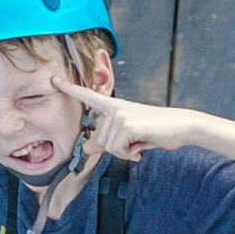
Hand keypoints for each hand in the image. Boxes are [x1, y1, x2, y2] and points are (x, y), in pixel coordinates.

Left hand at [49, 75, 192, 161]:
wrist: (181, 127)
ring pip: (110, 148)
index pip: (88, 96)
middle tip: (138, 142)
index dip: (70, 89)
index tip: (52, 80)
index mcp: (114, 106)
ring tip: (141, 142)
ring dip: (126, 152)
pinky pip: (118, 150)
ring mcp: (120, 114)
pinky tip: (142, 145)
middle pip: (103, 142)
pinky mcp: (126, 124)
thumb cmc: (156, 132)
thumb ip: (108, 142)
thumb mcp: (129, 138)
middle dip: (120, 150)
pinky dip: (130, 154)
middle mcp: (115, 108)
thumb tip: (88, 149)